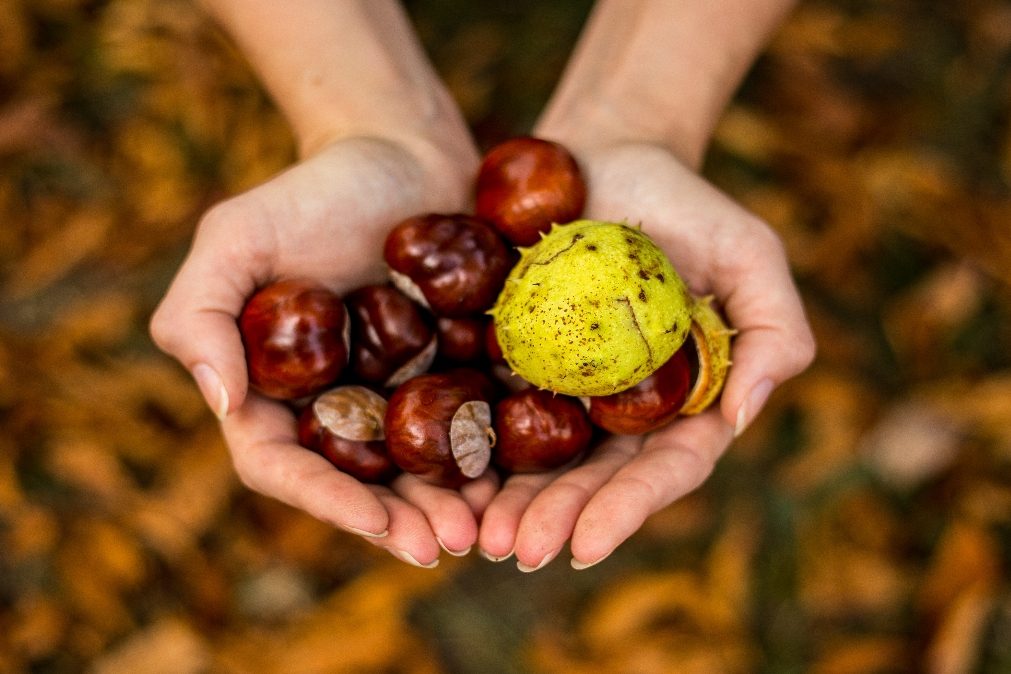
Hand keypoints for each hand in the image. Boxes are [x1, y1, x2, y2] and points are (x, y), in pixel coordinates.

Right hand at [151, 136, 496, 565]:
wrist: (403, 154)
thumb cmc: (313, 189)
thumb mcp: (237, 234)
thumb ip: (200, 313)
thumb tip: (221, 402)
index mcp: (276, 390)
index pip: (283, 464)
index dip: (325, 500)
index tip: (374, 522)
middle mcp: (336, 405)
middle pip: (358, 483)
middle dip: (398, 521)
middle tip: (442, 545)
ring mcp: (398, 396)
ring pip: (417, 470)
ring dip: (447, 506)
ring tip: (485, 529)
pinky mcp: (453, 375)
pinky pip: (469, 429)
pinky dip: (489, 461)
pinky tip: (518, 481)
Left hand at [478, 141, 814, 569]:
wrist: (605, 154)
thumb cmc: (687, 203)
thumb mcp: (750, 253)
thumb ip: (775, 332)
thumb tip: (743, 416)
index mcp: (683, 400)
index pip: (662, 469)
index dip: (627, 509)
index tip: (585, 546)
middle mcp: (623, 408)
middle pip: (594, 478)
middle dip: (557, 517)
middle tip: (515, 551)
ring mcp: (566, 388)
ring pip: (539, 459)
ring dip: (509, 502)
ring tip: (474, 535)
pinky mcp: (514, 360)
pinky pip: (491, 410)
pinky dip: (472, 448)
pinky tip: (444, 477)